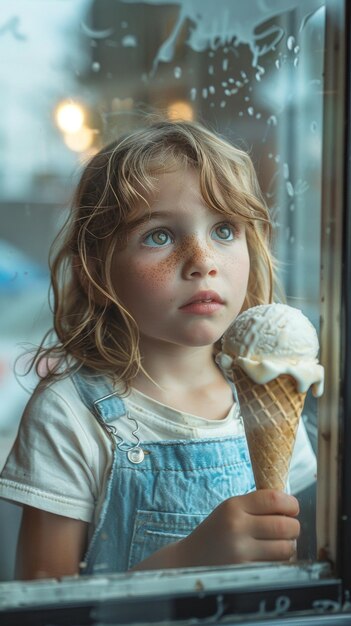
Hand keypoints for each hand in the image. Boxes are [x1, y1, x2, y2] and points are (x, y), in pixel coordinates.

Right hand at [177, 490, 299, 566]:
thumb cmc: (217, 531)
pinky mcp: (245, 572)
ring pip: (285, 548)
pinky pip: (276, 565)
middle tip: (290, 528)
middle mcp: (237, 527)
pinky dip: (279, 562)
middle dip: (293, 527)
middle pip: (284, 525)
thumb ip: (257, 505)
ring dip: (289, 546)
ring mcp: (241, 552)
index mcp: (234, 506)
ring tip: (280, 544)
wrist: (190, 559)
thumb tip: (292, 506)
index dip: (290, 503)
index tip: (293, 508)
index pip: (274, 499)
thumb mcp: (230, 509)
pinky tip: (269, 557)